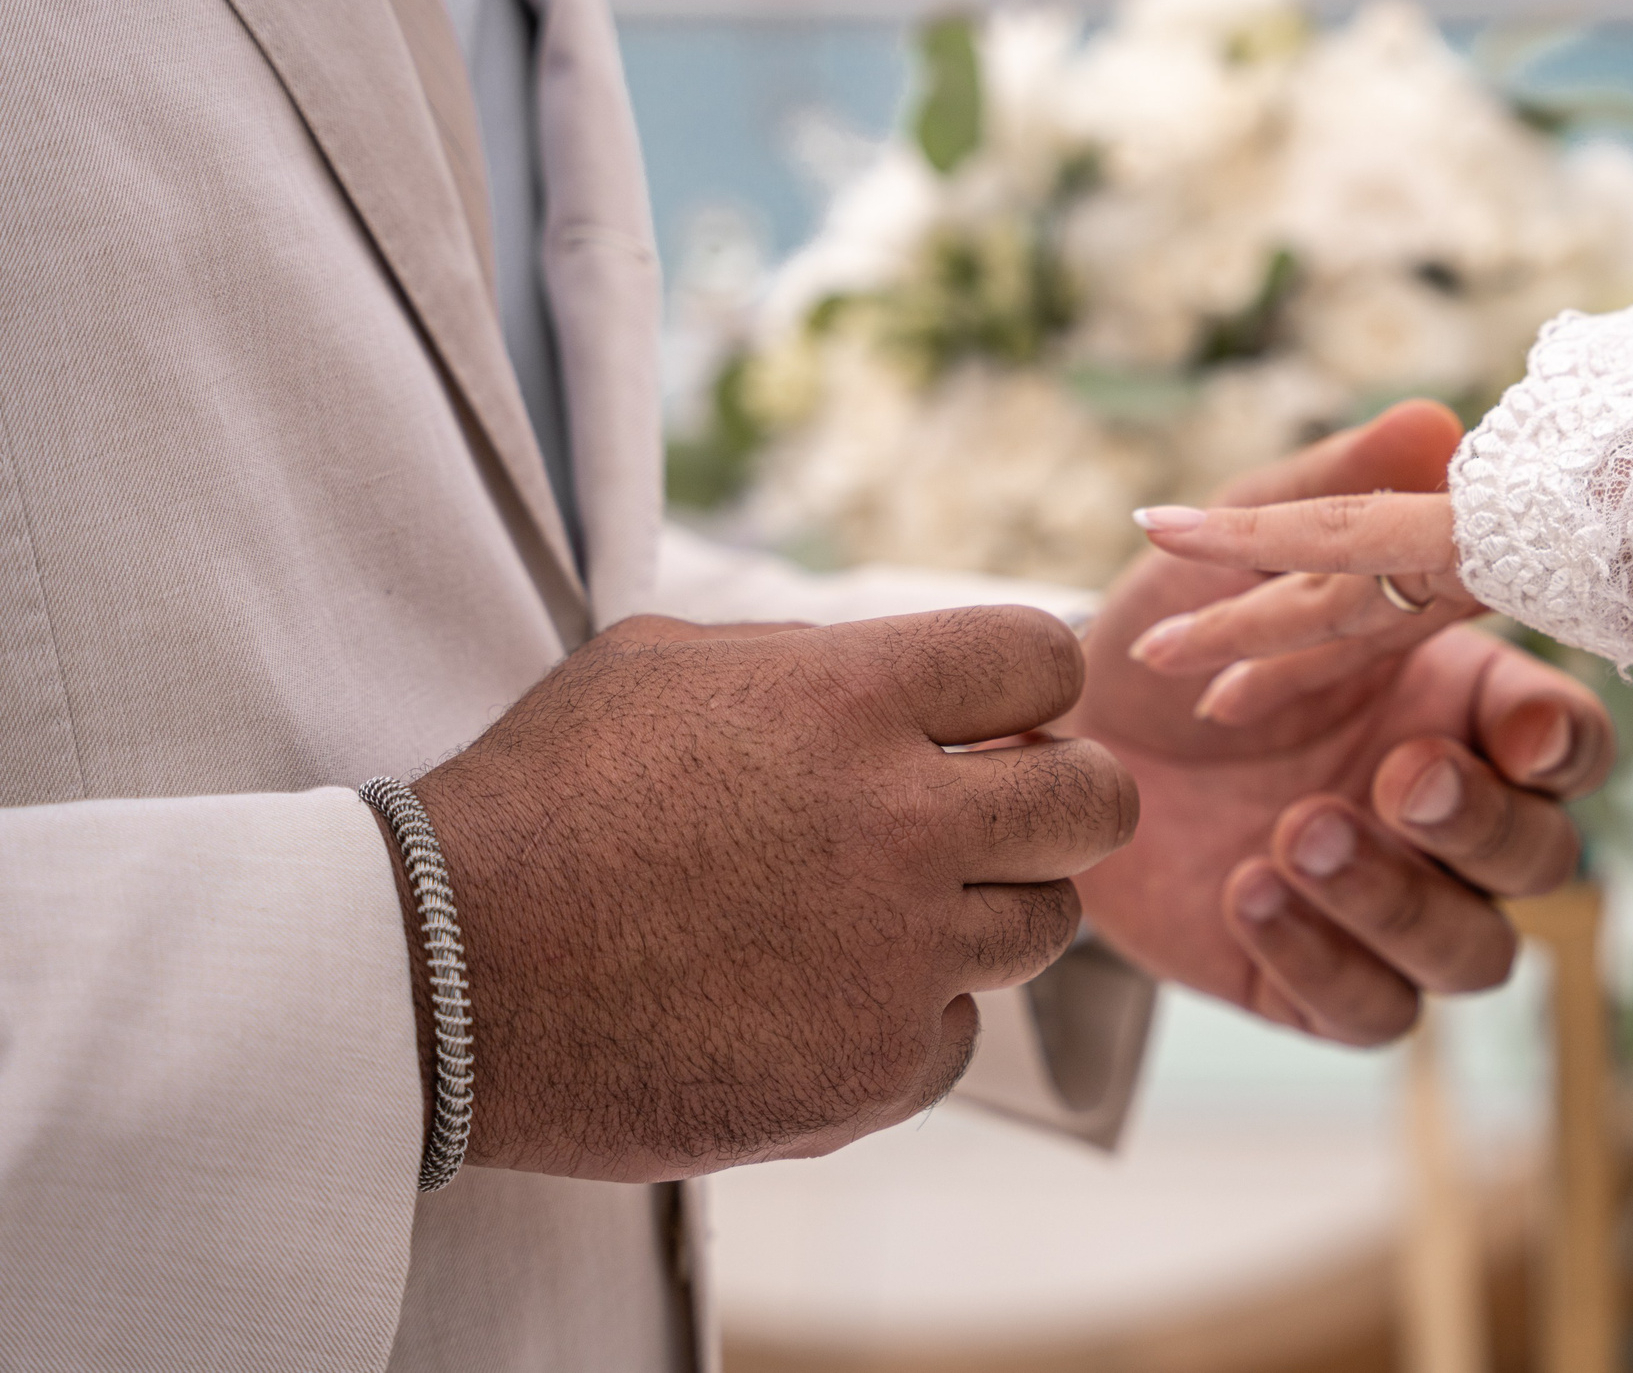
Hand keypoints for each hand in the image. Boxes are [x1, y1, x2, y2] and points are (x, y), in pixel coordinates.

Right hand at [404, 609, 1136, 1181]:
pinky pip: (960, 1033)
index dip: (1030, 690)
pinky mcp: (875, 1069)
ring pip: (1045, 924)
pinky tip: (818, 996)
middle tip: (1004, 816)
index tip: (997, 723)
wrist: (440, 975)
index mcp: (854, 698)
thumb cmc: (542, 803)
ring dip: (986, 909)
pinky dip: (908, 1017)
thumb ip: (812, 660)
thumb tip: (912, 670)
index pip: (1046, 660)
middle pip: (1097, 801)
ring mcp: (897, 956)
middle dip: (1063, 801)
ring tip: (881, 909)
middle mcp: (901, 822)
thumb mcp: (663, 664)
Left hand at [1065, 404, 1615, 1045]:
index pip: (1561, 740)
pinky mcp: (1321, 986)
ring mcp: (1391, 908)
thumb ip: (1325, 497)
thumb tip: (1432, 424)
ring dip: (1398, 897)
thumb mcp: (1228, 557)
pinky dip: (1319, 957)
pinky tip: (1245, 891)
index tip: (1515, 732)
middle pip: (1541, 857)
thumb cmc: (1157, 637)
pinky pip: (1373, 1012)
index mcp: (1457, 707)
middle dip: (1479, 821)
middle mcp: (1444, 818)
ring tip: (1292, 831)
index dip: (1558, 743)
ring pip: (1476, 953)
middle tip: (1395, 776)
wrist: (1049, 751)